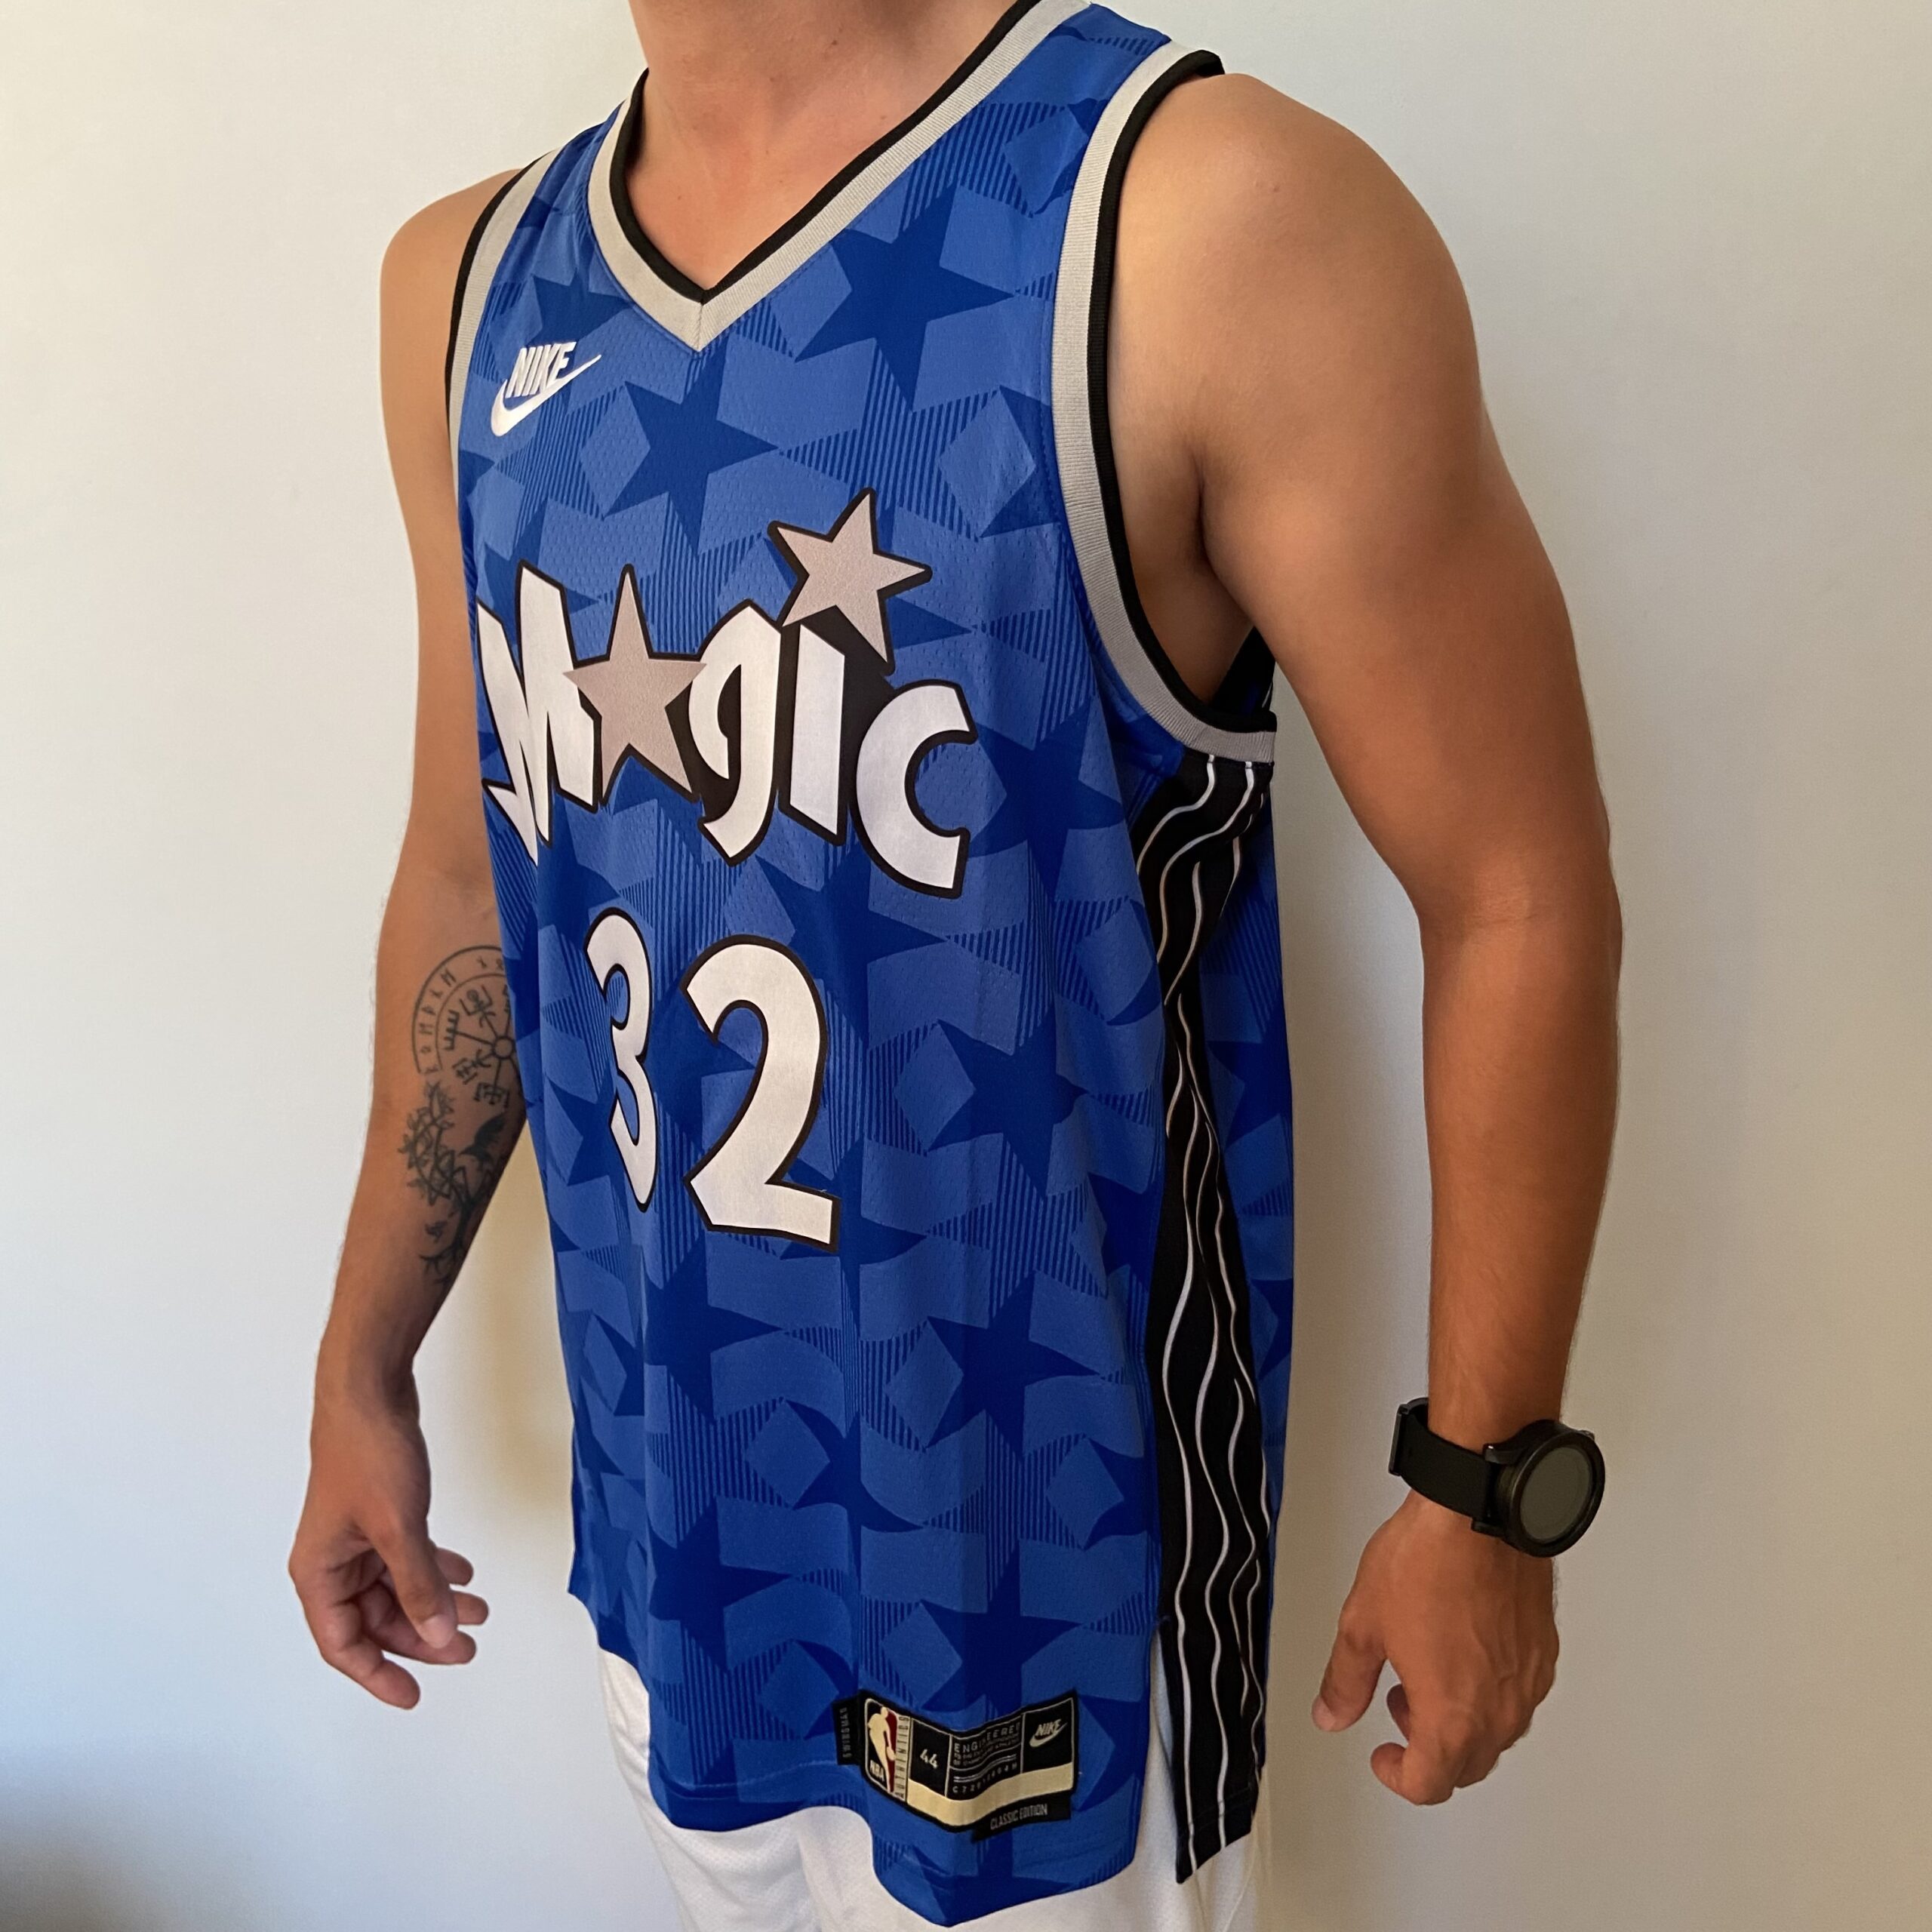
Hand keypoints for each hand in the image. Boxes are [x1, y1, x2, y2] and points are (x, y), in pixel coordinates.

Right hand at [288, 1377, 487, 1707]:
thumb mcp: (399, 1527)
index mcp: (319, 1572)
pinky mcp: (379, 1512)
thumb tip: (441, 1634)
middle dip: (420, 1637)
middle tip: (465, 1650)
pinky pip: (405, 1556)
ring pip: (395, 1588)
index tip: (412, 1694)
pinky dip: (434, 1568)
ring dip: (434, 1602)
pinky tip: (463, 1574)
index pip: (343, 1644)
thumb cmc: (367, 1451)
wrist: (369, 1388)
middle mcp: (333, 1560)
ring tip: (478, 1613)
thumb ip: (420, 1585)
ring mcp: (356, 1536)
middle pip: (375, 1620)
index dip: (377, 1673)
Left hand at [1312, 1491, 1556, 1802]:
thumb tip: (1331, 1714)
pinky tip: (1462, 1648)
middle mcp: (1499, 1711)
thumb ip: (1345, 1681)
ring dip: (1460, 1721)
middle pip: (1466, 1765)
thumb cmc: (1428, 1562)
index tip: (1384, 1756)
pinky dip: (1488, 1690)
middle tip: (1400, 1708)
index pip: (1429, 1784)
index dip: (1397, 1776)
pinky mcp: (1542, 1651)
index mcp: (1452, 1718)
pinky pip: (1517, 1694)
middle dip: (1427, 1748)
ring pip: (1496, 1733)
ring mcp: (1526, 1682)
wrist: (1478, 1513)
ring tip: (1426, 1670)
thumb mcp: (1363, 1625)